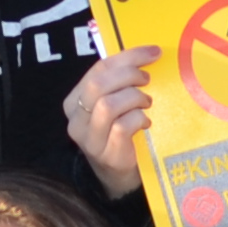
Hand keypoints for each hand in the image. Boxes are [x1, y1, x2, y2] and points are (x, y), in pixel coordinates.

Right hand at [66, 46, 161, 195]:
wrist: (118, 173)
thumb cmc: (119, 132)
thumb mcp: (114, 104)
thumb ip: (120, 82)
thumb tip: (148, 54)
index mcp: (74, 100)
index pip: (98, 69)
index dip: (128, 57)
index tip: (152, 52)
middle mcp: (76, 119)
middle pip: (98, 84)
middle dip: (129, 76)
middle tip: (147, 80)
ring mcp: (89, 138)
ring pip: (108, 105)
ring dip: (134, 99)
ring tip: (146, 103)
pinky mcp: (106, 153)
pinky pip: (122, 127)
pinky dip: (138, 119)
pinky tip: (145, 123)